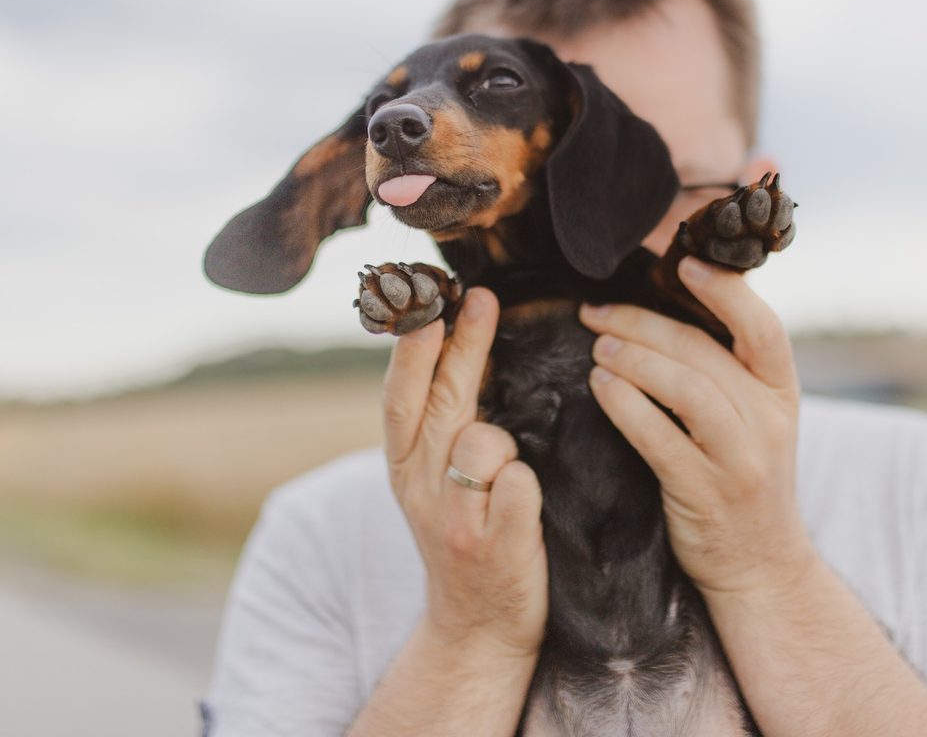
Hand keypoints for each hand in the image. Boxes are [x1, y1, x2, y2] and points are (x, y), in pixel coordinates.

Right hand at [382, 287, 547, 659]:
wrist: (476, 628)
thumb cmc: (465, 533)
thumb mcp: (433, 479)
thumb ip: (440, 422)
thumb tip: (453, 341)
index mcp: (403, 467)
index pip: (400, 397)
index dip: (413, 349)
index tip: (432, 302)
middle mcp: (421, 489)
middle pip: (440, 404)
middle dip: (461, 346)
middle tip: (482, 299)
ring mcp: (456, 521)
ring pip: (483, 442)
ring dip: (504, 443)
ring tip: (506, 477)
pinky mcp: (495, 547)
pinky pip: (519, 485)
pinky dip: (525, 484)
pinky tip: (523, 504)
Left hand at [580, 258, 814, 600]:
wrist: (762, 568)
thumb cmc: (742, 475)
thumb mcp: (754, 419)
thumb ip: (724, 369)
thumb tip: (664, 308)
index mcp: (780, 391)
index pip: (764, 328)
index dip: (726, 292)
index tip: (682, 265)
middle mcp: (768, 420)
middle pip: (704, 352)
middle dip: (644, 323)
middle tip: (597, 312)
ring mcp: (740, 459)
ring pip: (688, 390)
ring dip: (635, 360)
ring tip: (596, 347)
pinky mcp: (706, 493)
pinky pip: (662, 440)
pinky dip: (627, 406)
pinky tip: (600, 387)